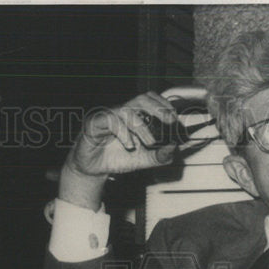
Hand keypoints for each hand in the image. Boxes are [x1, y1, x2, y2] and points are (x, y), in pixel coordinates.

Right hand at [59, 92, 179, 210]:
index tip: (175, 117)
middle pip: (141, 99)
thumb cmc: (116, 159)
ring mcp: (109, 115)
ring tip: (149, 142)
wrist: (94, 169)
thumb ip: (159, 155)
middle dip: (158, 108)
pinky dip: (124, 133)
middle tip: (169, 121)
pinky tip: (129, 145)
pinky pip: (111, 120)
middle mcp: (122, 112)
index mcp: (134, 117)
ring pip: (128, 110)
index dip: (163, 105)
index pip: (151, 100)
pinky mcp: (96, 122)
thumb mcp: (143, 160)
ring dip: (142, 126)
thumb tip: (174, 147)